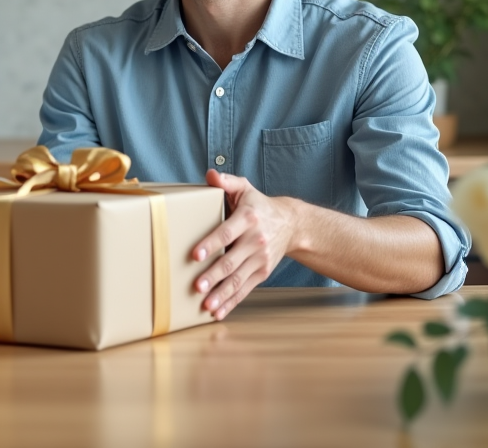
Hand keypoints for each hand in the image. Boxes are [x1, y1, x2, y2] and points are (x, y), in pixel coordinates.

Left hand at [192, 170, 297, 320]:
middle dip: (214, 275)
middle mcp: (255, 241)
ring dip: (222, 294)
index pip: (227, 233)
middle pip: (232, 261)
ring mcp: (260, 259)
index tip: (196, 254)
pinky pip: (245, 289)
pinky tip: (217, 312)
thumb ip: (226, 181)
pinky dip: (231, 302)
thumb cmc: (258, 204)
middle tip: (197, 286)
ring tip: (206, 305)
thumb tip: (210, 175)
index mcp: (248, 219)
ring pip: (238, 279)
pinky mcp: (262, 273)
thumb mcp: (244, 188)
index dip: (211, 243)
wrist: (291, 223)